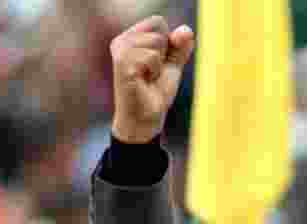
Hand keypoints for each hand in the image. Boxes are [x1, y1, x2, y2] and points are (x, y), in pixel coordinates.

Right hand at [110, 16, 194, 143]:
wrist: (146, 118)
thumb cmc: (156, 91)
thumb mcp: (172, 64)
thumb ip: (180, 46)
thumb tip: (186, 30)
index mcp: (129, 37)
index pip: (158, 21)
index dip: (168, 43)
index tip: (157, 63)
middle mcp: (121, 41)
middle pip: (159, 31)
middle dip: (164, 54)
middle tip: (151, 73)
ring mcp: (119, 51)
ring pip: (157, 42)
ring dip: (159, 64)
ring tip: (148, 77)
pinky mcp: (122, 63)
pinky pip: (152, 56)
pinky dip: (155, 70)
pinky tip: (144, 81)